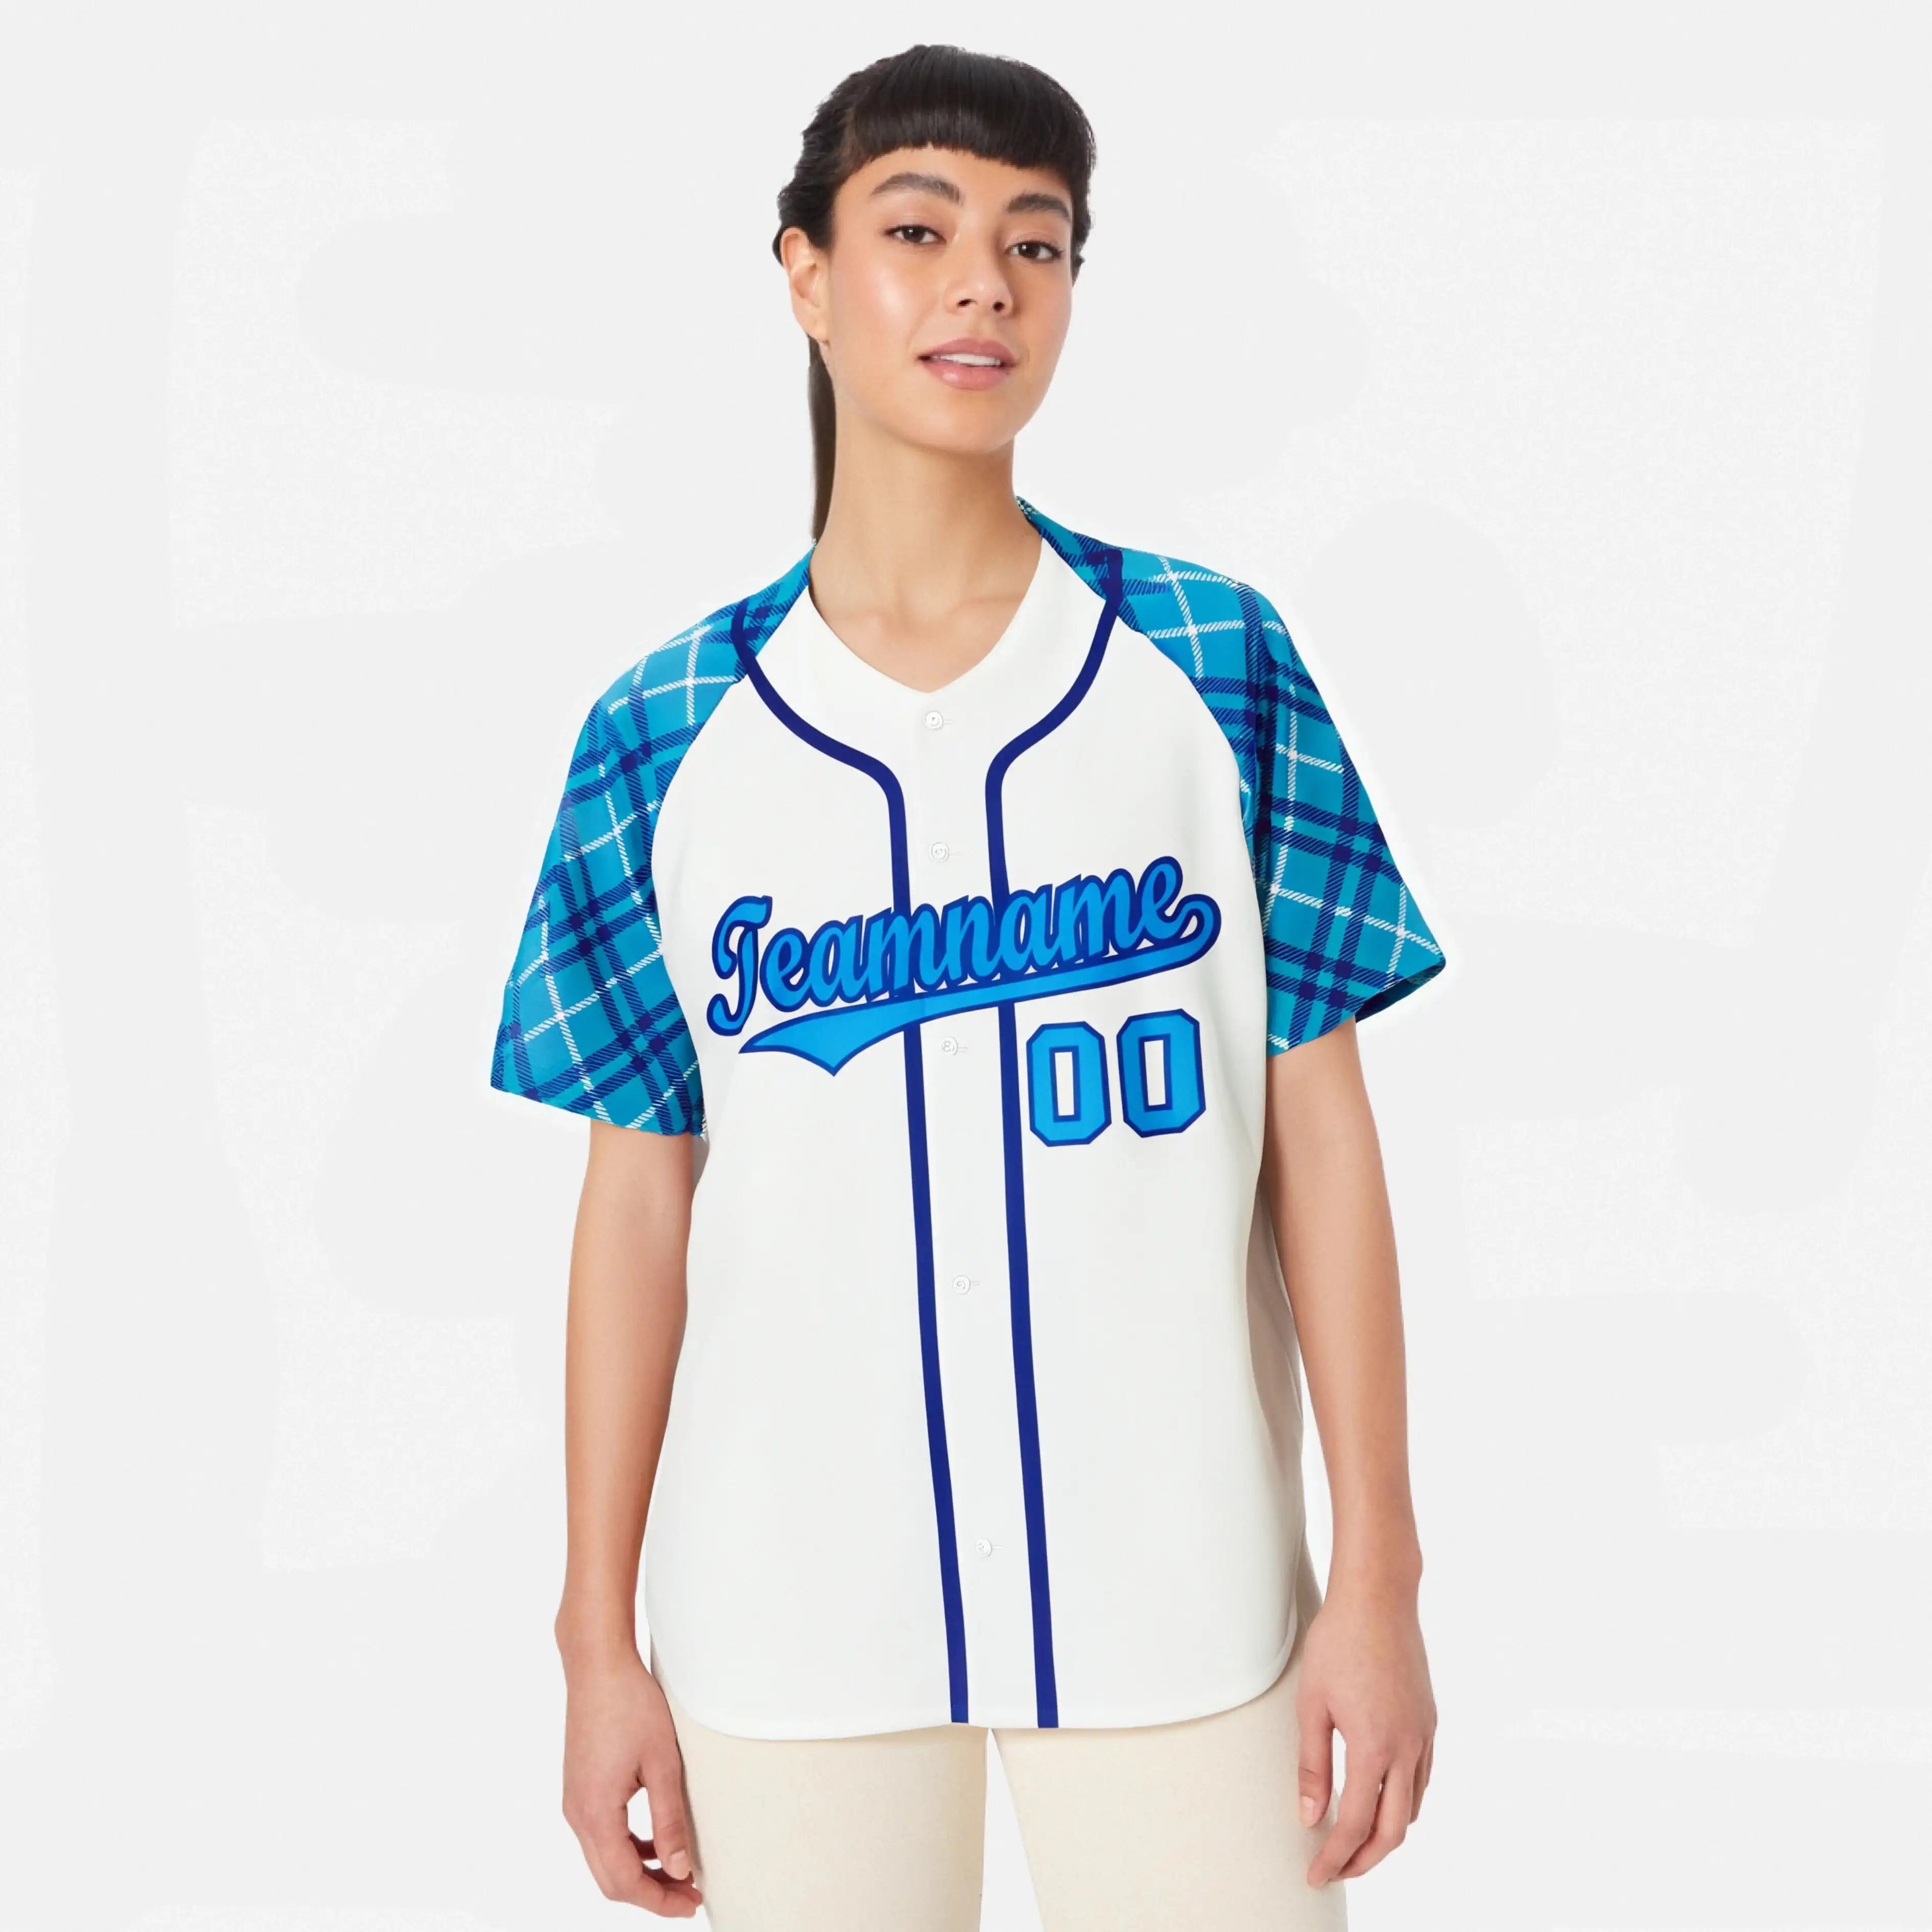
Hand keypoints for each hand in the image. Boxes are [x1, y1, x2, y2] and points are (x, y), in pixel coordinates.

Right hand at [559, 1646, 703, 1915]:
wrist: (598, 1666)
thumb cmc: (631, 1705)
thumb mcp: (662, 1764)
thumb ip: (669, 1821)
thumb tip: (679, 1870)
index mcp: (596, 1813)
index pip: (625, 1881)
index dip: (659, 1901)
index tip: (692, 1903)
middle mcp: (577, 1815)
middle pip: (611, 1879)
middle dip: (651, 1894)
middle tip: (690, 1896)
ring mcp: (575, 1802)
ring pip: (604, 1860)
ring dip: (640, 1872)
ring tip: (679, 1873)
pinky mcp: (580, 1789)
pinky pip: (601, 1835)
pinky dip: (628, 1848)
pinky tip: (656, 1841)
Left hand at [1295, 1576, 1435, 1886]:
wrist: (1378, 1598)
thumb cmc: (1339, 1642)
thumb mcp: (1311, 1705)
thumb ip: (1311, 1766)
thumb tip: (1309, 1817)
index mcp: (1373, 1747)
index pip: (1354, 1825)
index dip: (1334, 1857)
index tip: (1316, 1874)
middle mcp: (1406, 1748)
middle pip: (1392, 1831)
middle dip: (1364, 1860)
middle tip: (1335, 1870)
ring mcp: (1423, 1735)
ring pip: (1412, 1808)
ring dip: (1385, 1834)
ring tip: (1354, 1841)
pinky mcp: (1429, 1722)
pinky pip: (1422, 1779)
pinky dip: (1403, 1803)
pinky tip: (1381, 1799)